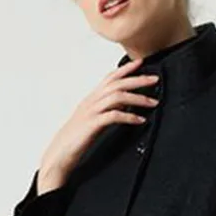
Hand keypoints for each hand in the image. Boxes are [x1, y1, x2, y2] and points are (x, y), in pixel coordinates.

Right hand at [37, 58, 159, 190]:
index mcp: (91, 99)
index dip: (125, 69)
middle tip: (155, 79)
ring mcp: (91, 112)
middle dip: (138, 79)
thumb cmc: (76, 139)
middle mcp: (91, 101)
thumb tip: (123, 104)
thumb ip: (106, 110)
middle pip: (117, 84)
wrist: (60, 153)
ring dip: (138, 98)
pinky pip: (115, 116)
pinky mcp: (93, 124)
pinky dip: (130, 116)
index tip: (141, 62)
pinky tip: (140, 120)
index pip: (109, 78)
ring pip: (117, 96)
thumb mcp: (93, 120)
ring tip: (152, 102)